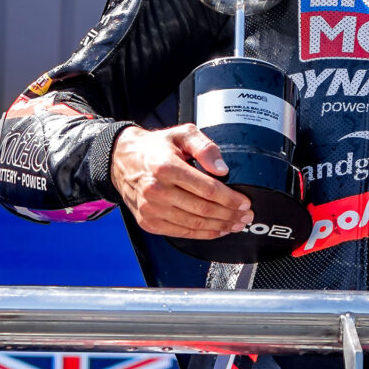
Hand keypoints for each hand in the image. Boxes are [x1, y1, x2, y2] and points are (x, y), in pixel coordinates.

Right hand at [110, 124, 252, 239]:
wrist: (122, 160)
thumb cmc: (157, 147)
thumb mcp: (182, 134)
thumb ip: (205, 147)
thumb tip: (222, 169)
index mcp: (166, 167)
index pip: (207, 189)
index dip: (230, 198)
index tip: (245, 202)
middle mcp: (156, 191)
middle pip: (203, 209)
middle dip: (230, 214)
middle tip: (246, 215)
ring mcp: (151, 209)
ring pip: (194, 224)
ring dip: (220, 226)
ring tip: (236, 224)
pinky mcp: (148, 222)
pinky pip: (181, 233)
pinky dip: (202, 234)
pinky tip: (217, 230)